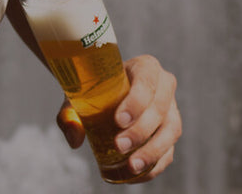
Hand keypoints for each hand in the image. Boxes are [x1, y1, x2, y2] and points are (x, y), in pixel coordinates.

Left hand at [56, 55, 181, 182]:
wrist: (104, 95)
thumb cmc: (94, 91)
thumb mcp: (78, 96)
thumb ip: (69, 114)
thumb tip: (75, 140)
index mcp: (145, 67)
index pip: (147, 81)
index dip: (136, 102)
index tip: (118, 120)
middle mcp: (164, 86)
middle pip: (160, 108)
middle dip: (141, 130)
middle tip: (119, 145)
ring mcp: (171, 109)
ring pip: (171, 130)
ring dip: (153, 150)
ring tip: (131, 166)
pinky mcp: (170, 132)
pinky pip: (169, 150)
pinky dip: (155, 165)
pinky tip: (136, 174)